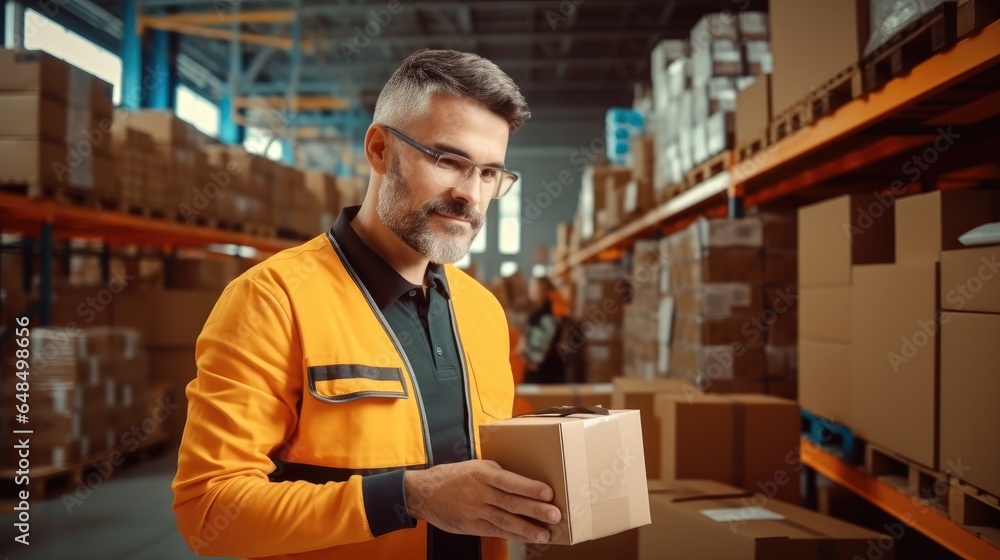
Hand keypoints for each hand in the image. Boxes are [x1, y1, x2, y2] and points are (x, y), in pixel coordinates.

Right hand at [403, 460, 561, 542]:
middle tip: (555, 515)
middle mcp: (479, 493)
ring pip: (506, 521)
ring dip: (528, 528)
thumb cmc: (454, 476)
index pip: (509, 481)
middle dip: (535, 510)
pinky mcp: (473, 526)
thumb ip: (498, 473)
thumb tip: (526, 481)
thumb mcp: (475, 465)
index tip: (548, 492)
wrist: (424, 493)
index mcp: (481, 473)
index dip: (529, 487)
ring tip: (546, 533)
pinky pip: (497, 532)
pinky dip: (515, 536)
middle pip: (511, 502)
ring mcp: (476, 512)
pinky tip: (530, 538)